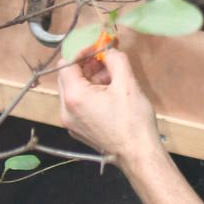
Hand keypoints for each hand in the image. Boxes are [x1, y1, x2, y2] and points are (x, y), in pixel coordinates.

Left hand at [57, 47, 161, 167]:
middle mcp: (65, 110)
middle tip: (106, 62)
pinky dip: (88, 95)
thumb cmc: (133, 120)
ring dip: (87, 80)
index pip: (66, 64)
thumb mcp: (128, 84)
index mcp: (74, 96)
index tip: (99, 48)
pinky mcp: (77, 131)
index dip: (82, 52)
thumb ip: (116, 60)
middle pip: (66, 77)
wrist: (138, 155)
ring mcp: (70, 123)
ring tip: (111, 80)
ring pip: (71, 91)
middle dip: (85, 66)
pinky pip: (76, 106)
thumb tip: (109, 50)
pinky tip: (107, 97)